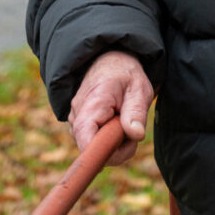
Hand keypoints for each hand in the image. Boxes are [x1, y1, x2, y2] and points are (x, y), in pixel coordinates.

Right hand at [69, 49, 152, 165]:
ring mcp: (75, 120)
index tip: (124, 146)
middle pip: (92, 149)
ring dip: (112, 142)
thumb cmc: (126, 75)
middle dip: (116, 147)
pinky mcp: (79, 124)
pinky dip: (107, 138)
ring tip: (123, 121)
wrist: (110, 60)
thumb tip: (136, 135)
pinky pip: (92, 142)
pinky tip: (114, 123)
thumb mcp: (138, 89)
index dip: (104, 153)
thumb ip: (136, 112)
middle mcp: (77, 114)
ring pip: (93, 147)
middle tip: (131, 128)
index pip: (86, 141)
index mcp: (92, 104)